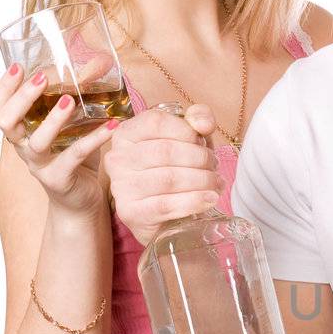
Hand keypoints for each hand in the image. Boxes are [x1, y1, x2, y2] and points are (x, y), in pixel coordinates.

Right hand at [0, 60, 117, 214]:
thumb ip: (80, 97)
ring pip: (36, 142)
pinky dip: (94, 139)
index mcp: (22, 132)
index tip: (17, 67)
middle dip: (22, 98)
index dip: (4, 88)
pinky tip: (112, 126)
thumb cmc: (75, 157)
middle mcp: (24, 148)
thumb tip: (100, 62)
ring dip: (52, 119)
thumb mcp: (74, 124)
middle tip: (41, 78)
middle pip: (7, 121)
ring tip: (70, 101)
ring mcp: (39, 165)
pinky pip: (74, 156)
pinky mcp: (59, 179)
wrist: (82, 201)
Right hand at [106, 103, 222, 245]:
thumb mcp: (189, 138)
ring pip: (168, 178)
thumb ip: (198, 118)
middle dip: (199, 158)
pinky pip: (166, 205)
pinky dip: (194, 201)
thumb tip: (204, 124)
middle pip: (165, 151)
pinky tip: (210, 198)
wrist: (168, 215)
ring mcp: (121, 187)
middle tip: (214, 166)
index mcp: (126, 133)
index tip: (202, 142)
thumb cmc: (177, 169)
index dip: (186, 130)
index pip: (156, 122)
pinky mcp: (130, 213)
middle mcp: (117, 158)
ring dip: (201, 180)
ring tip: (215, 183)